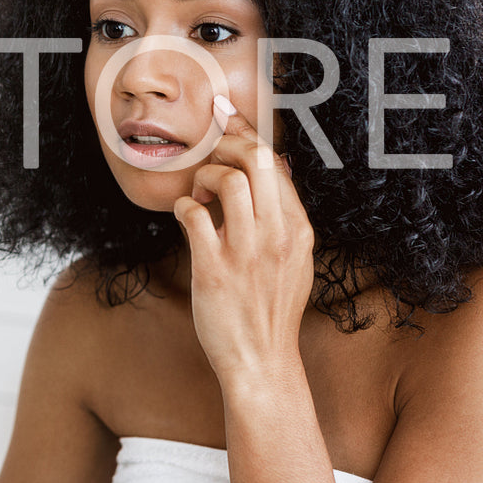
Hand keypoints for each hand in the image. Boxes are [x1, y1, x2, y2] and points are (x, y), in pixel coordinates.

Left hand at [172, 95, 315, 383]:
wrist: (261, 362)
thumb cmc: (270, 309)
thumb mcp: (294, 259)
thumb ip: (284, 216)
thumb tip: (274, 167)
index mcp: (298, 229)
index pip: (276, 162)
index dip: (247, 135)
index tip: (225, 120)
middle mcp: (277, 235)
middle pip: (256, 159)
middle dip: (225, 146)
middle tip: (208, 159)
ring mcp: (246, 252)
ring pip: (225, 180)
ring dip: (202, 177)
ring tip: (198, 194)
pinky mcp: (213, 270)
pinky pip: (193, 215)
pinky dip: (183, 207)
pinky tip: (184, 217)